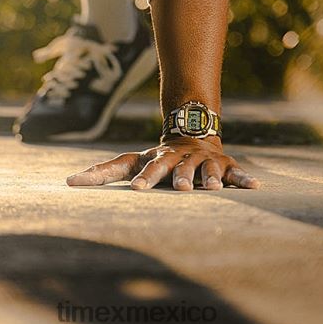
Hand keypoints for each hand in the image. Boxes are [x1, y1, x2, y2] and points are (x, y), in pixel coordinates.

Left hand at [66, 137, 259, 191]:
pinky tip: (255, 187)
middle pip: (179, 169)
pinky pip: (236, 172)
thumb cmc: (156, 158)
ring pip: (207, 171)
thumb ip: (102, 172)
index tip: (136, 190)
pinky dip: (244, 179)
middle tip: (180, 189)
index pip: (148, 169)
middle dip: (180, 178)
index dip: (144, 179)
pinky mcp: (224, 165)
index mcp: (158, 159)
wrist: (192, 133)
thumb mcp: (132, 161)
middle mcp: (181, 159)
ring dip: (210, 179)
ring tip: (213, 189)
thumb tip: (67, 182)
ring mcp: (204, 161)